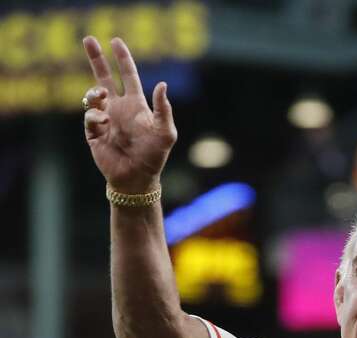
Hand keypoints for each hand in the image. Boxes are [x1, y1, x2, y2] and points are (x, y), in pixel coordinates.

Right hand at [82, 36, 176, 192]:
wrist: (137, 179)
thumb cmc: (154, 157)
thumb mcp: (166, 133)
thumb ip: (164, 109)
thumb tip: (162, 84)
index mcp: (136, 106)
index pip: (128, 76)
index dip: (123, 59)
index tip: (116, 41)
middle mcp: (118, 109)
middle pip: (104, 77)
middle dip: (97, 59)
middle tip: (89, 39)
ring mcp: (105, 119)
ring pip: (92, 95)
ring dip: (95, 91)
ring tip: (102, 95)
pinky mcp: (94, 132)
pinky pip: (90, 116)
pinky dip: (95, 115)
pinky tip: (104, 122)